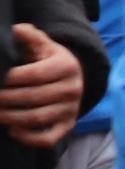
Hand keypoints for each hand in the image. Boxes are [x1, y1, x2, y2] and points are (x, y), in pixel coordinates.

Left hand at [0, 25, 80, 151]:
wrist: (74, 78)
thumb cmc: (50, 61)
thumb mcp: (43, 45)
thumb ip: (30, 36)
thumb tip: (17, 29)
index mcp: (67, 66)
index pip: (34, 75)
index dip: (11, 78)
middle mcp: (73, 89)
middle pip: (33, 97)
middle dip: (5, 99)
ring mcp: (71, 110)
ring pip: (37, 118)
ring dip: (10, 117)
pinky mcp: (68, 126)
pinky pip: (48, 138)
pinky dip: (28, 137)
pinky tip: (11, 129)